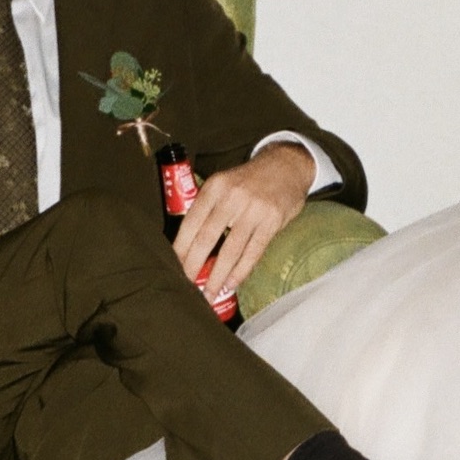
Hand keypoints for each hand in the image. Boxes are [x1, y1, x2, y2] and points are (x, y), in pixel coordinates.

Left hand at [174, 142, 314, 300]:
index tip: (172, 268)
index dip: (180, 248)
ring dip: (217, 277)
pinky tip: (230, 284)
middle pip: (206, 239)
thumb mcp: (224, 184)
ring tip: (208, 295)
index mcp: (214, 187)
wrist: (286, 165)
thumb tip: (189, 245)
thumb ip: (209, 207)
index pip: (190, 222)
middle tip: (185, 287)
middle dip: (194, 267)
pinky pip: (252, 252)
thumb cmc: (249, 180)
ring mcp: (253, 210)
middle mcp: (231, 198)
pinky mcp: (272, 222)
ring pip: (230, 251)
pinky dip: (240, 271)